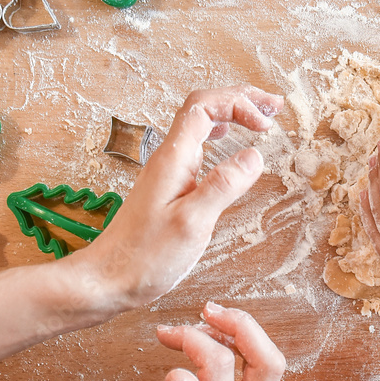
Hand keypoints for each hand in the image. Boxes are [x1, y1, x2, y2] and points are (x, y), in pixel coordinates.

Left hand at [72, 85, 283, 311]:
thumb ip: (224, 186)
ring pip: (200, 125)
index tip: (266, 125)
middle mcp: (168, 158)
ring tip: (260, 117)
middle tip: (273, 106)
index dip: (238, 104)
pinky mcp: (168, 187)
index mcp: (173, 159)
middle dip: (240, 100)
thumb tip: (254, 155)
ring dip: (232, 115)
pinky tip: (230, 143)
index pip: (204, 107)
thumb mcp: (192, 223)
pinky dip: (220, 136)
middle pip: (203, 108)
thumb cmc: (144, 258)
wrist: (106, 280)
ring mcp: (167, 171)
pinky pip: (197, 146)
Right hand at [140, 302, 285, 380]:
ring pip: (270, 366)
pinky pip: (260, 376)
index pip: (219, 364)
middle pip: (268, 361)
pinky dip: (243, 352)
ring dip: (244, 336)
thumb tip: (181, 375)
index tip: (169, 333)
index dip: (193, 338)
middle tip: (209, 310)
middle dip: (242, 325)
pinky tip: (217, 347)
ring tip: (208, 324)